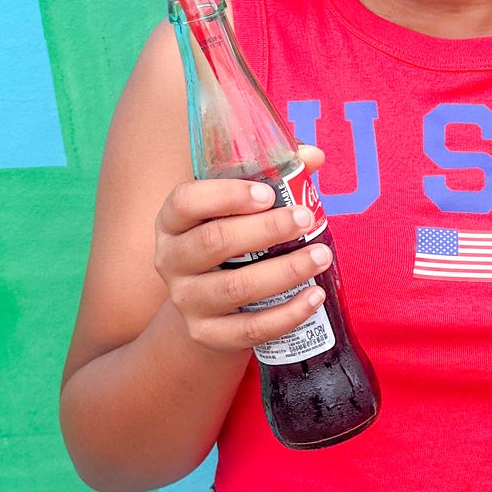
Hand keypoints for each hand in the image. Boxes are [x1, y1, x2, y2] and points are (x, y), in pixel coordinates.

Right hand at [155, 145, 330, 352]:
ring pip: (236, 287)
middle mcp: (170, 261)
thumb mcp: (238, 211)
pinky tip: (314, 295)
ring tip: (321, 255)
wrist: (209, 309)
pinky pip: (251, 328)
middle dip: (265, 229)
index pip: (185, 202)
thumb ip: (272, 178)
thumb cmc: (230, 245)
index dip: (226, 195)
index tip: (268, 193)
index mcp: (172, 222)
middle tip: (305, 218)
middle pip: (213, 242)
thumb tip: (313, 156)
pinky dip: (287, 314)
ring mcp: (187, 301)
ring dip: (284, 271)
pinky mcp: (208, 335)